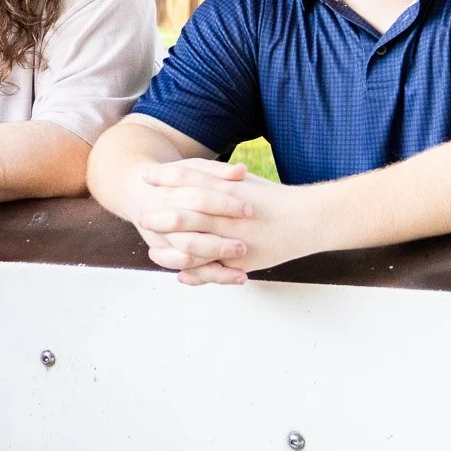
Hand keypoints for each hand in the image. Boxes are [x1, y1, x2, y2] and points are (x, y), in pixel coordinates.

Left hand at [129, 160, 327, 284]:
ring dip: (170, 251)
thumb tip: (184, 175)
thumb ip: (216, 178)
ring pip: (193, 247)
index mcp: (228, 190)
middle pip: (185, 215)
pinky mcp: (242, 260)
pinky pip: (212, 269)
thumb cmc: (273, 198)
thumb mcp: (245, 184)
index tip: (145, 176)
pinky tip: (180, 275)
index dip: (165, 177)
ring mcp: (234, 239)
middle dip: (160, 218)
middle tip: (141, 218)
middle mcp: (228, 214)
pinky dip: (194, 274)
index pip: (189, 179)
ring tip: (152, 254)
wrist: (310, 217)